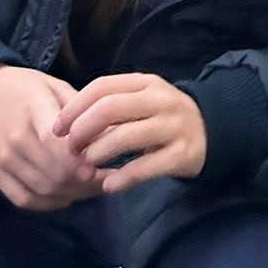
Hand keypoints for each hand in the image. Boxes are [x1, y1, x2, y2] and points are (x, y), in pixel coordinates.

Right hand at [0, 65, 104, 210]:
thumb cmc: (25, 86)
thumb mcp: (55, 85)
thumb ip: (80, 109)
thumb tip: (111, 130)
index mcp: (34, 110)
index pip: (56, 144)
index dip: (81, 161)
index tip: (103, 167)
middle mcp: (16, 138)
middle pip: (54, 172)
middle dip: (85, 182)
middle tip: (105, 180)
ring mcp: (3, 159)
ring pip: (42, 189)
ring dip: (71, 194)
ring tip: (91, 189)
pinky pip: (23, 199)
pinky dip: (47, 204)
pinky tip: (65, 197)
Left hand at [52, 73, 206, 193]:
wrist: (211, 130)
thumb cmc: (162, 116)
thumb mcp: (142, 100)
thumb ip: (111, 106)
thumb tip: (66, 124)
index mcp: (146, 82)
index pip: (102, 87)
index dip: (74, 107)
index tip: (57, 129)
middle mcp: (160, 100)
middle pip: (110, 108)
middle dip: (82, 130)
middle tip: (71, 149)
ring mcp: (173, 126)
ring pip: (126, 136)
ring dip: (99, 152)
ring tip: (89, 164)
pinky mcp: (182, 154)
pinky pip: (146, 167)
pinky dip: (122, 178)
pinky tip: (109, 184)